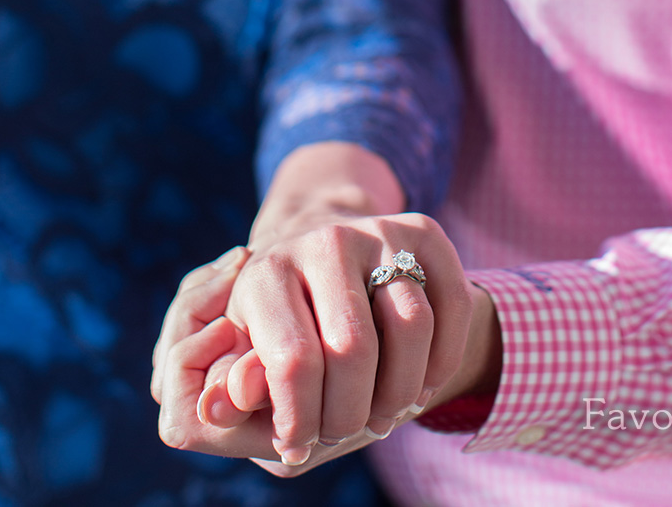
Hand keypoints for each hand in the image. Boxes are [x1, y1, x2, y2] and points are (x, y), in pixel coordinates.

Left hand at [155, 212, 476, 467]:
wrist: (326, 260)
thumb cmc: (281, 328)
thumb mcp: (244, 357)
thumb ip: (232, 386)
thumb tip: (219, 404)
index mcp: (266, 273)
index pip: (294, 360)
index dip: (302, 420)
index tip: (299, 441)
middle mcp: (322, 242)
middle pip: (356, 348)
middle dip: (353, 413)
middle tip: (345, 430)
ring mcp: (377, 230)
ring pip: (412, 326)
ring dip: (403, 393)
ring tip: (383, 412)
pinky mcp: (422, 232)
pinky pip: (452, 306)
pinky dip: (443, 362)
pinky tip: (417, 383)